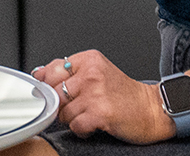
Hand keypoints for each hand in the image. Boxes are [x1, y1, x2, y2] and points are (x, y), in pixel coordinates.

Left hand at [31, 50, 173, 143]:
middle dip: (62, 105)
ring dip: (73, 119)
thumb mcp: (97, 72)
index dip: (50, 86)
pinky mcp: (100, 113)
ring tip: (90, 114)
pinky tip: (94, 124)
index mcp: (90, 59)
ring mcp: (96, 93)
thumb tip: (38, 73)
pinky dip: (82, 130)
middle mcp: (92, 74)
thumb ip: (68, 71)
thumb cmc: (124, 94)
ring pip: (63, 112)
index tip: (59, 92)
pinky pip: (74, 126)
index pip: (52, 70)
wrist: (151, 109)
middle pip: (55, 93)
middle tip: (79, 106)